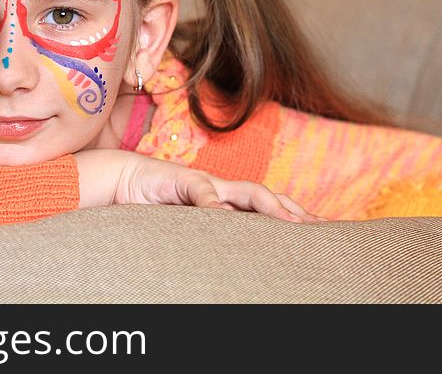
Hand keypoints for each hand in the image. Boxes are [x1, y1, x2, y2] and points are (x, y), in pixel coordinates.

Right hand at [75, 149, 324, 222]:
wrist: (120, 181)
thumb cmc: (153, 207)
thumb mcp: (186, 228)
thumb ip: (210, 234)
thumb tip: (238, 262)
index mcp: (225, 203)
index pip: (267, 208)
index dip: (293, 218)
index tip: (321, 233)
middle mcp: (221, 192)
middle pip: (268, 198)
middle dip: (295, 212)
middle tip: (321, 229)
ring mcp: (204, 184)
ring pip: (247, 192)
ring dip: (270, 207)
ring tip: (290, 223)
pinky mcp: (180, 179)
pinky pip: (201, 192)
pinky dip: (214, 204)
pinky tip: (225, 216)